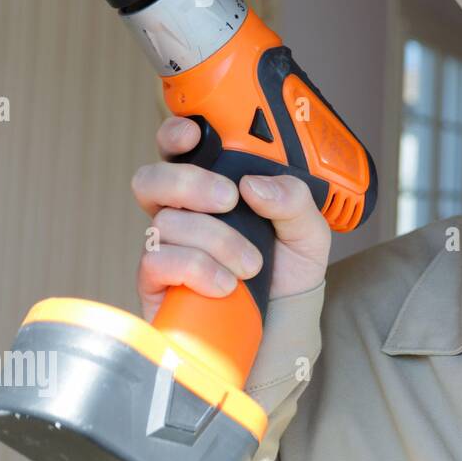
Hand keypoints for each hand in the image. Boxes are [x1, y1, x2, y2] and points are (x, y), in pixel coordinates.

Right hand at [131, 115, 331, 321]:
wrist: (284, 327)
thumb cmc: (289, 272)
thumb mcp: (309, 231)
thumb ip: (294, 199)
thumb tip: (254, 185)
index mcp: (216, 188)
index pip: (180, 149)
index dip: (176, 134)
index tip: (194, 134)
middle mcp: (184, 212)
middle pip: (152, 178)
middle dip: (189, 182)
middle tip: (228, 200)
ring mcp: (166, 246)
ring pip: (165, 222)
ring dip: (216, 241)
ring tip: (251, 265)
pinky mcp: (157, 283)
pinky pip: (157, 261)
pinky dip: (198, 270)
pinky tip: (226, 285)